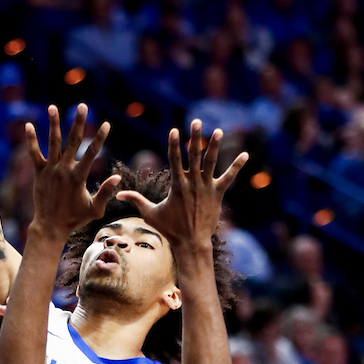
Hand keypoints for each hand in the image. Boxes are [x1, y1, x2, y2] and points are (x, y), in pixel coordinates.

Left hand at [26, 104, 116, 237]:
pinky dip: (31, 140)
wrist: (50, 226)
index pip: (92, 153)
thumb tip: (117, 177)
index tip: (106, 124)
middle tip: (83, 106)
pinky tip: (29, 125)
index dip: (100, 138)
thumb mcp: (95, 209)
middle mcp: (64, 170)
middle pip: (73, 141)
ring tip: (53, 107)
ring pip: (52, 142)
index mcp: (78, 177)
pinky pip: (34, 153)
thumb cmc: (74, 219)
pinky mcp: (38, 173)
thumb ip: (106, 192)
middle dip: (79, 122)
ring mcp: (50, 170)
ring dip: (53, 124)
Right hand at [116, 120, 247, 255]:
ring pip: (211, 162)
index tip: (174, 130)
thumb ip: (136, 200)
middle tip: (197, 121)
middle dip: (195, 137)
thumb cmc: (170, 229)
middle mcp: (192, 183)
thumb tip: (118, 194)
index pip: (174, 159)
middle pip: (194, 155)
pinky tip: (245, 155)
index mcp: (177, 185)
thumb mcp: (150, 214)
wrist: (191, 242)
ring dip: (215, 146)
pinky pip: (229, 177)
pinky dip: (237, 166)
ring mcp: (206, 187)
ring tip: (218, 131)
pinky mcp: (218, 194)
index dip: (174, 144)